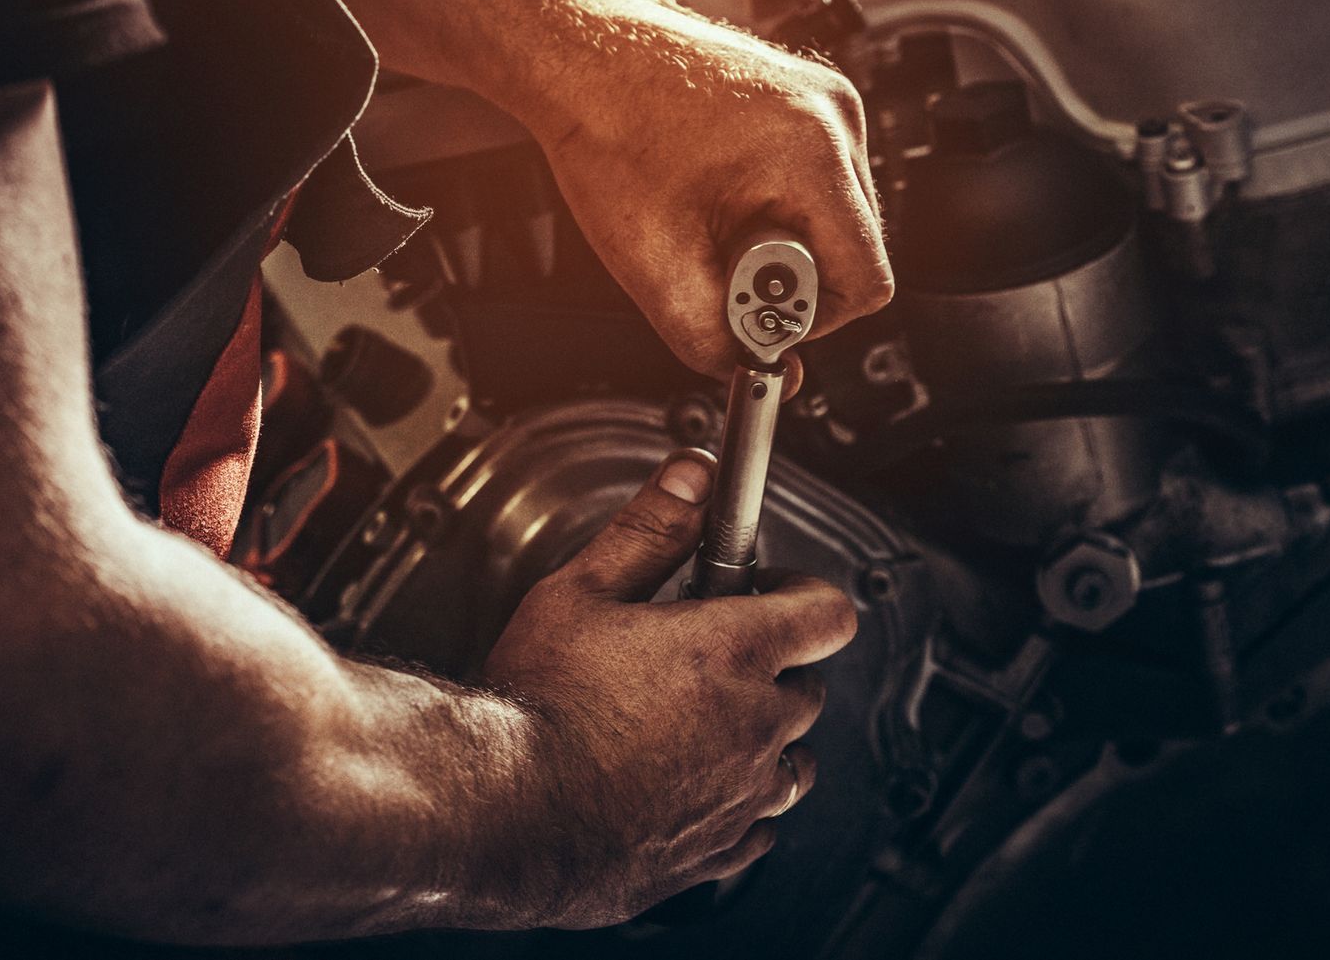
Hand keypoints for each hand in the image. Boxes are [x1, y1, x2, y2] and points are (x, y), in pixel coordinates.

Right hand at [483, 451, 858, 927]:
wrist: (500, 810)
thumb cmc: (535, 703)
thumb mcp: (582, 590)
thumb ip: (650, 529)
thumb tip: (693, 475)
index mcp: (733, 652)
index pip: (829, 614)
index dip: (805, 595)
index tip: (770, 592)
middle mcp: (753, 726)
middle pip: (807, 688)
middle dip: (769, 667)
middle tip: (706, 655)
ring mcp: (739, 797)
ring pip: (792, 765)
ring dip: (763, 740)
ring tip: (701, 723)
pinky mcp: (713, 853)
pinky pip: (758, 829)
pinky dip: (738, 806)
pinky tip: (690, 787)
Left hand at [510, 0, 894, 376]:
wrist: (580, 55)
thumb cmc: (606, 128)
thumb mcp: (653, 264)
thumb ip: (712, 340)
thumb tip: (764, 374)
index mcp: (814, 149)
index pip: (868, 280)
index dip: (811, 320)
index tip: (755, 311)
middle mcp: (835, 116)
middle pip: (856, 250)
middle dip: (789, 277)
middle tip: (718, 259)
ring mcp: (825, 102)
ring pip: (838, 219)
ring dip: (782, 241)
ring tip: (712, 218)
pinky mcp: (805, 101)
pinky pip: (817, 184)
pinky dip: (775, 207)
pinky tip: (720, 194)